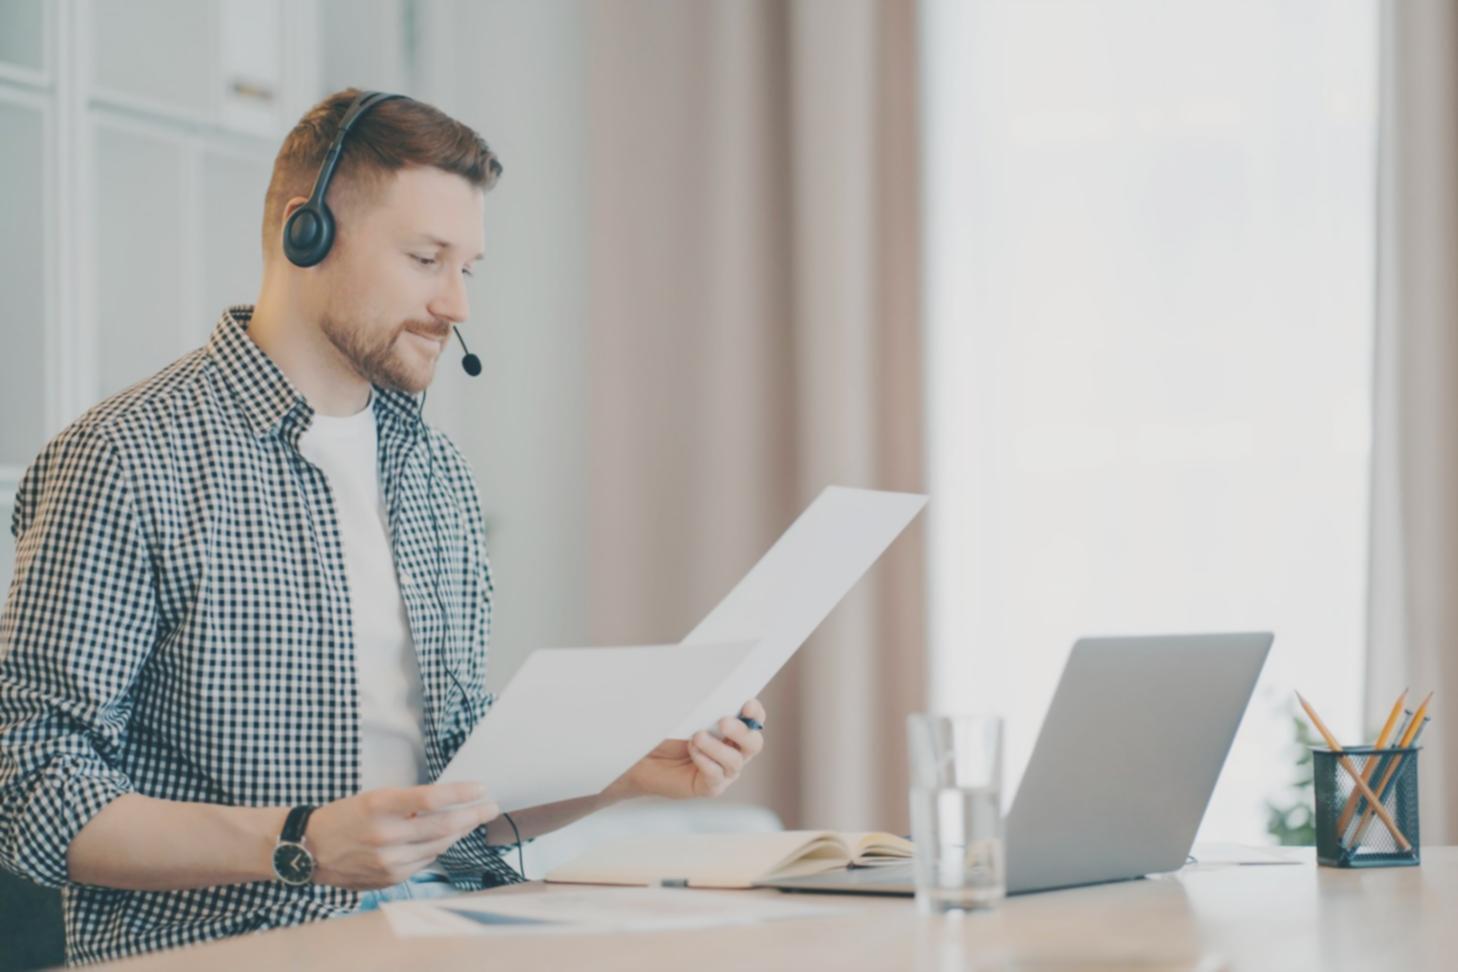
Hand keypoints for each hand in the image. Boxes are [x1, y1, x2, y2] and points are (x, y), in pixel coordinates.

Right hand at [307, 782, 499, 889]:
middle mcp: (386, 835)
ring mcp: (389, 861)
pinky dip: (437, 848)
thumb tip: (447, 801)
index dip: (462, 793)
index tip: (481, 788)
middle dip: (473, 815)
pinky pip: (425, 861)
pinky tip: (442, 838)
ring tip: (470, 820)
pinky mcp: (390, 878)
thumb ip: (408, 802)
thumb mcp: (374, 798)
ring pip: (439, 845)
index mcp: (380, 806)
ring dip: (459, 832)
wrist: (310, 850)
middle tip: (490, 807)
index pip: (432, 798)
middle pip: (444, 826)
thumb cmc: (344, 817)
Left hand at [609, 699, 766, 800]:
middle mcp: (733, 750)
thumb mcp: (685, 712)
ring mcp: (724, 771)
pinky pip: (717, 776)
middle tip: (723, 722)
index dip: (755, 712)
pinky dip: (705, 762)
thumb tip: (712, 687)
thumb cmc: (665, 730)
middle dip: (741, 732)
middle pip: (753, 743)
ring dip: (717, 748)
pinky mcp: (711, 786)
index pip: (755, 719)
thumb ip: (703, 703)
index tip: (746, 704)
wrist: (642, 756)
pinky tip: (692, 752)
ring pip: (735, 761)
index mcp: (732, 727)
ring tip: (697, 737)